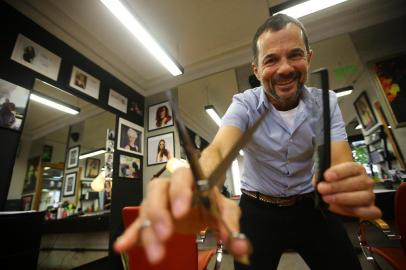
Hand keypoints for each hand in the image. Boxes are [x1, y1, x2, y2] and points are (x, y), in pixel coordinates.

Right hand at [114, 167, 249, 263]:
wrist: (203, 201)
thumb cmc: (212, 201)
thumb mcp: (226, 211)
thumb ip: (232, 226)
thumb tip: (241, 247)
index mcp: (191, 180)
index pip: (183, 177)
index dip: (180, 191)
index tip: (181, 212)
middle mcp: (171, 187)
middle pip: (158, 190)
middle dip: (159, 212)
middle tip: (165, 234)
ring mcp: (158, 201)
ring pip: (146, 207)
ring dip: (147, 230)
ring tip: (155, 253)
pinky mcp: (150, 217)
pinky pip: (137, 223)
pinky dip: (131, 234)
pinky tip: (122, 246)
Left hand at [317, 161, 381, 219]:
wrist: (334, 191)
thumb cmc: (331, 181)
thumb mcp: (325, 172)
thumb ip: (323, 172)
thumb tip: (320, 181)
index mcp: (356, 169)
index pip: (351, 168)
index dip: (339, 172)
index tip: (326, 176)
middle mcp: (365, 181)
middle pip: (359, 182)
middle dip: (337, 186)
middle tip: (322, 188)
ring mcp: (368, 195)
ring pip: (364, 197)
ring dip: (344, 199)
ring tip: (327, 198)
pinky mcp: (369, 209)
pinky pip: (371, 212)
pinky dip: (358, 211)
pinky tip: (341, 208)